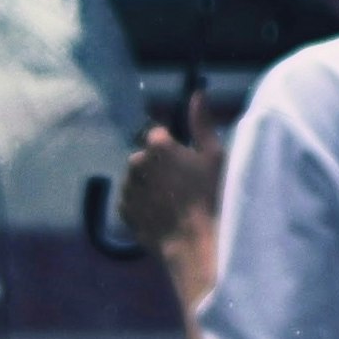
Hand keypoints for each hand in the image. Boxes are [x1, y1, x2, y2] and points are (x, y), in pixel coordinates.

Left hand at [114, 91, 226, 269]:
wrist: (197, 244)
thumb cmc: (212, 197)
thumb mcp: (216, 156)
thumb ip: (202, 123)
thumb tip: (197, 93)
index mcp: (157, 145)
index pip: (159, 137)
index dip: (174, 151)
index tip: (188, 166)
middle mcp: (136, 163)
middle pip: (146, 159)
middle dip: (159, 168)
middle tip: (182, 187)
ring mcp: (127, 189)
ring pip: (137, 180)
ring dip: (149, 187)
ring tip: (173, 204)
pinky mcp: (123, 212)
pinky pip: (131, 202)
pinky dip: (142, 206)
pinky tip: (161, 216)